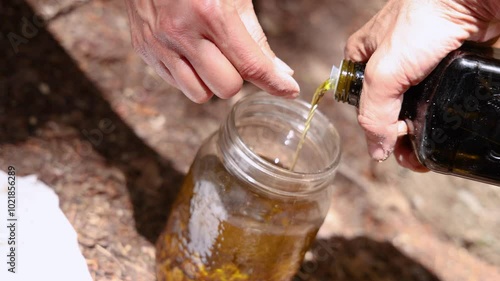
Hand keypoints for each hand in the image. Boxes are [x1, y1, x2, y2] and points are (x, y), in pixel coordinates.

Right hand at [125, 0, 299, 102]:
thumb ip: (256, 38)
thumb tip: (280, 73)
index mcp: (209, 12)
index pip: (250, 65)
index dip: (274, 83)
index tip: (288, 91)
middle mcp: (180, 32)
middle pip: (226, 88)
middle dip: (237, 78)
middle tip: (233, 56)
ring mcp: (158, 44)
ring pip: (200, 94)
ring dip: (211, 81)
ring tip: (209, 55)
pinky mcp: (144, 50)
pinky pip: (177, 85)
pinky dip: (190, 75)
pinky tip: (189, 52)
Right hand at [344, 0, 499, 170]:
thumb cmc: (423, 21)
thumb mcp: (384, 73)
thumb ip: (373, 113)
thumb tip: (376, 151)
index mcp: (361, 57)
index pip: (358, 102)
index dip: (372, 125)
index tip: (390, 139)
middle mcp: (386, 62)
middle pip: (385, 108)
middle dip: (395, 134)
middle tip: (411, 154)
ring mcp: (415, 65)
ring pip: (410, 107)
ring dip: (416, 131)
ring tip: (425, 151)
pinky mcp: (441, 67)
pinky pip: (433, 100)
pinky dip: (435, 117)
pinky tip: (440, 129)